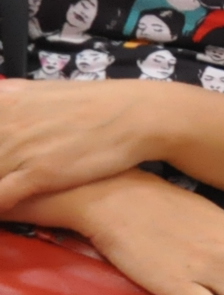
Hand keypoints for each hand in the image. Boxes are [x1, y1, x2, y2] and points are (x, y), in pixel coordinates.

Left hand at [0, 78, 175, 207]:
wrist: (139, 116)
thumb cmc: (97, 105)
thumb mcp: (45, 94)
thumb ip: (13, 102)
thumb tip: (0, 102)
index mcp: (6, 99)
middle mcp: (7, 122)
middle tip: (0, 177)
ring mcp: (20, 148)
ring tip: (0, 200)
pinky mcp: (38, 174)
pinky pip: (0, 198)